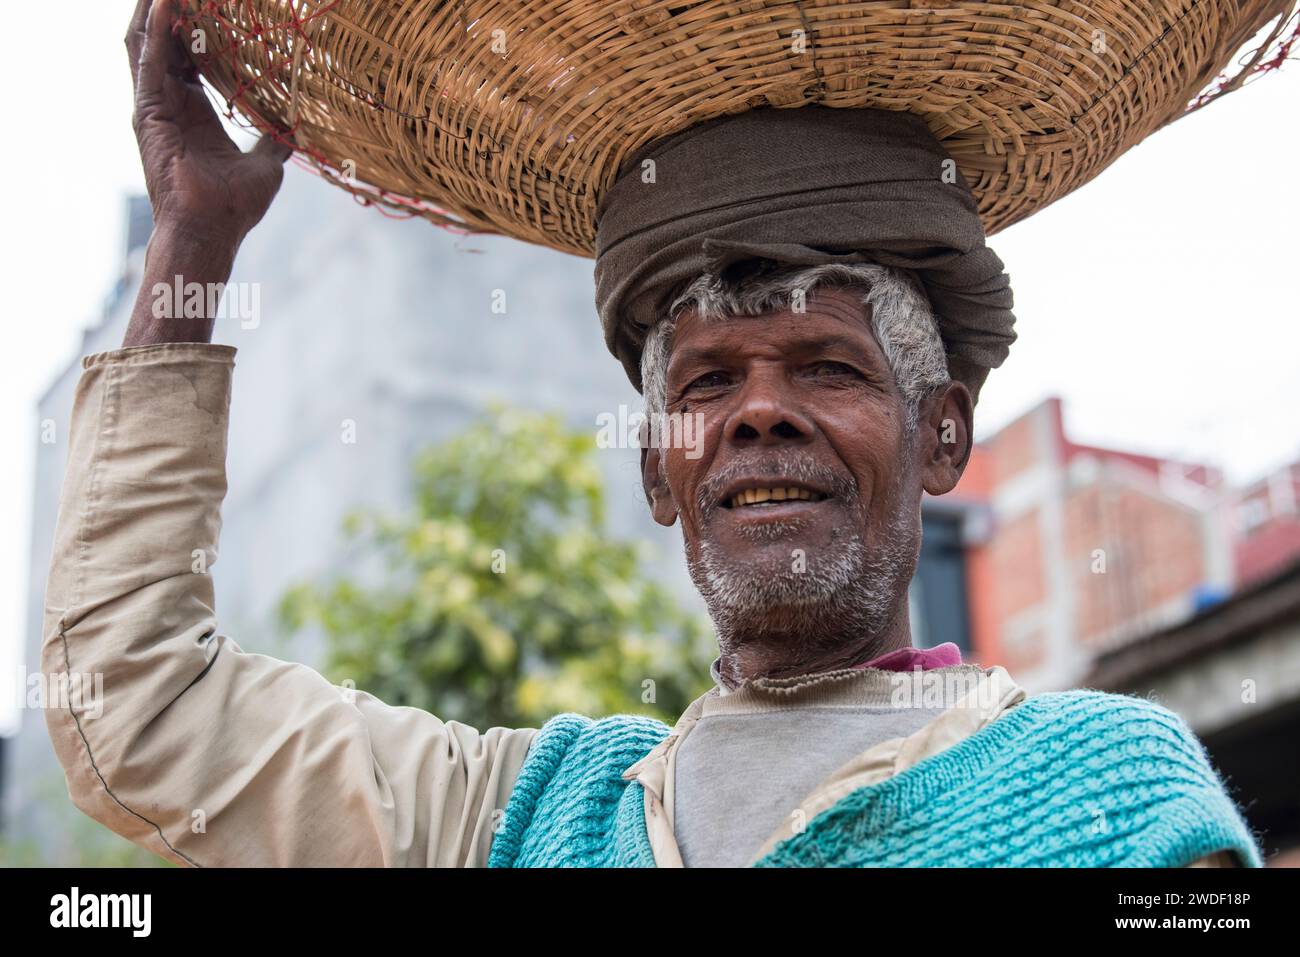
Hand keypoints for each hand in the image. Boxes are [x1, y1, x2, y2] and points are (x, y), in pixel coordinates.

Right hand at [127, 0, 289, 243]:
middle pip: (167, 41)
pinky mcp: (148, 112)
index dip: (201, 26)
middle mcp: (170, 102)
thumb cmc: (234, 206)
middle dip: (176, 8)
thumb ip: (275, 141)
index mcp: (194, 111)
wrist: (211, 231)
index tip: (219, 2)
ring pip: (148, 42)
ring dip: (157, 9)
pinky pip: (148, 62)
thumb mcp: (266, 166)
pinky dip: (157, 31)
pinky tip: (165, 4)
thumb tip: (298, 130)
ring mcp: (155, 105)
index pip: (192, 55)